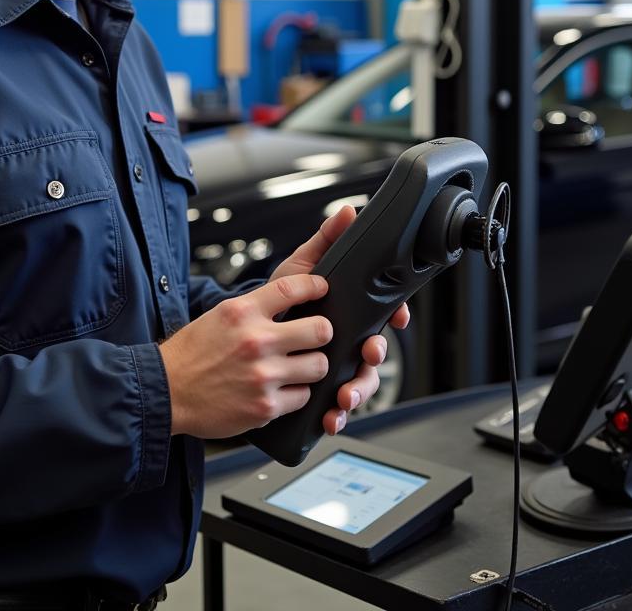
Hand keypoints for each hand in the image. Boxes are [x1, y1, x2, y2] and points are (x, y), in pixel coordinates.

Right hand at [159, 272, 333, 438]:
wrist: (166, 391)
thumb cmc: (193, 353)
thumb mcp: (220, 315)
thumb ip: (255, 308)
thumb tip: (291, 300)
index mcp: (243, 312)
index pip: (293, 288)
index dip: (315, 286)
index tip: (322, 289)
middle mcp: (256, 341)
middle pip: (321, 330)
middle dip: (321, 333)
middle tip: (314, 338)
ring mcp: (263, 376)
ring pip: (319, 366)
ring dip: (311, 367)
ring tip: (298, 367)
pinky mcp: (265, 407)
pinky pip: (303, 397)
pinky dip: (296, 394)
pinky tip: (281, 390)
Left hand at [270, 205, 410, 435]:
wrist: (234, 338)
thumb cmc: (273, 300)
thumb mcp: (296, 269)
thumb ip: (325, 241)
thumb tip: (348, 211)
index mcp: (349, 313)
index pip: (384, 314)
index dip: (397, 315)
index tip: (396, 317)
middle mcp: (346, 342)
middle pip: (375, 352)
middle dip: (376, 356)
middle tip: (367, 354)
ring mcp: (334, 369)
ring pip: (360, 383)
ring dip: (359, 391)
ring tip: (345, 397)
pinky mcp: (318, 393)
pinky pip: (336, 408)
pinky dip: (338, 416)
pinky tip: (330, 420)